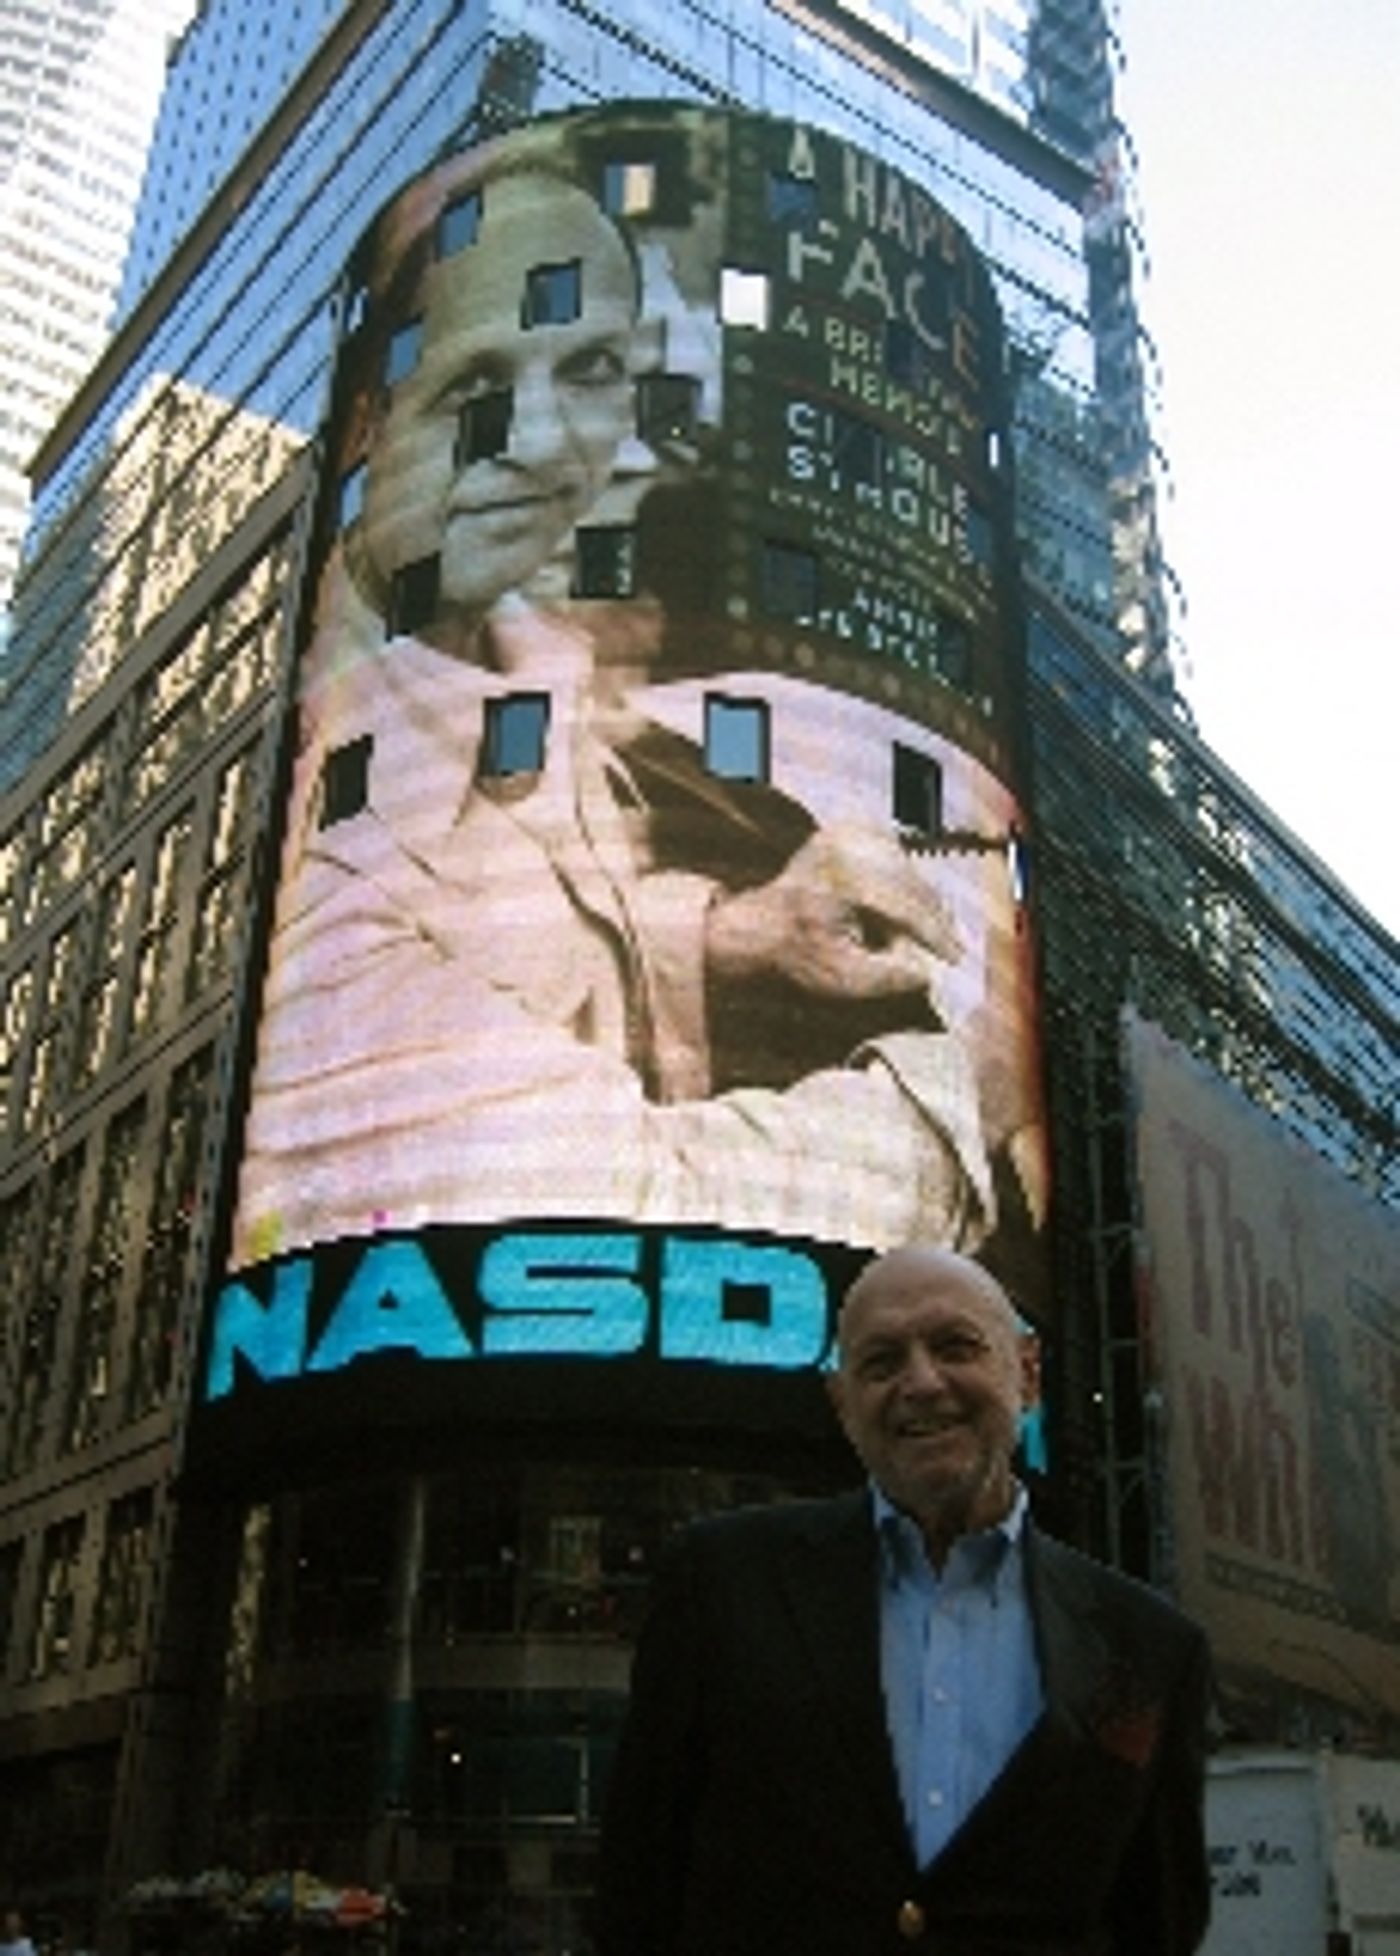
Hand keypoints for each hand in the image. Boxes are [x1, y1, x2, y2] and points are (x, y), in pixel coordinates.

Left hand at [705, 823, 962, 999]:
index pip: (907, 905)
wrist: (759, 925)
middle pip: (911, 882)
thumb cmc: (797, 955)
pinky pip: (894, 852)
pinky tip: (898, 904)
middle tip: (947, 948)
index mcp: (844, 878)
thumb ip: (890, 976)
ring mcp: (846, 831)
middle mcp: (846, 844)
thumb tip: (929, 969)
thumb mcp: (843, 978)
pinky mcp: (848, 828)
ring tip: (918, 932)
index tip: (956, 958)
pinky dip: (903, 878)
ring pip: (907, 866)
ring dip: (919, 899)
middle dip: (932, 918)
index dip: (936, 934)